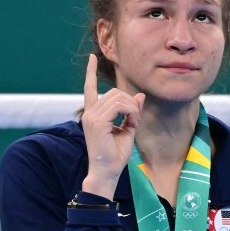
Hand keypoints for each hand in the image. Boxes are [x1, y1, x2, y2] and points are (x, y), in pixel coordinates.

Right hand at [80, 54, 144, 198]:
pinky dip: (131, 112)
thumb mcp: (128, 129)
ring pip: (118, 97)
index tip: (91, 58)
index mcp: (92, 113)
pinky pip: (119, 105)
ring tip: (132, 123)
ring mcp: (91, 116)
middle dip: (130, 103)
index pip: (89, 88)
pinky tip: (131, 123)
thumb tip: (140, 95)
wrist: (106, 172)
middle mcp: (89, 112)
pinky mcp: (96, 121)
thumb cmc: (115, 155)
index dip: (90, 72)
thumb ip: (132, 112)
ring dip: (131, 108)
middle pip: (114, 92)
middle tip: (134, 120)